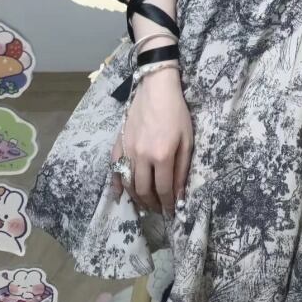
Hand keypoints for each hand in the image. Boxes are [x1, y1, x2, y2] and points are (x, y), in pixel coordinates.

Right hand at [110, 67, 192, 215]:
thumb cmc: (176, 112)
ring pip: (128, 183)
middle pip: (143, 191)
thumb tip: (180, 194)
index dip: (168, 204)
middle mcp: (142, 156)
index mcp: (162, 155)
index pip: (164, 189)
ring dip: (136, 198)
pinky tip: (120, 194)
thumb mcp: (187, 140)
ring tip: (145, 205)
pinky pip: (114, 169)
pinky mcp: (118, 144)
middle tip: (158, 210)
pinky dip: (116, 184)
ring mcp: (127, 150)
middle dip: (152, 205)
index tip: (171, 212)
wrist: (156, 89)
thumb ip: (182, 168)